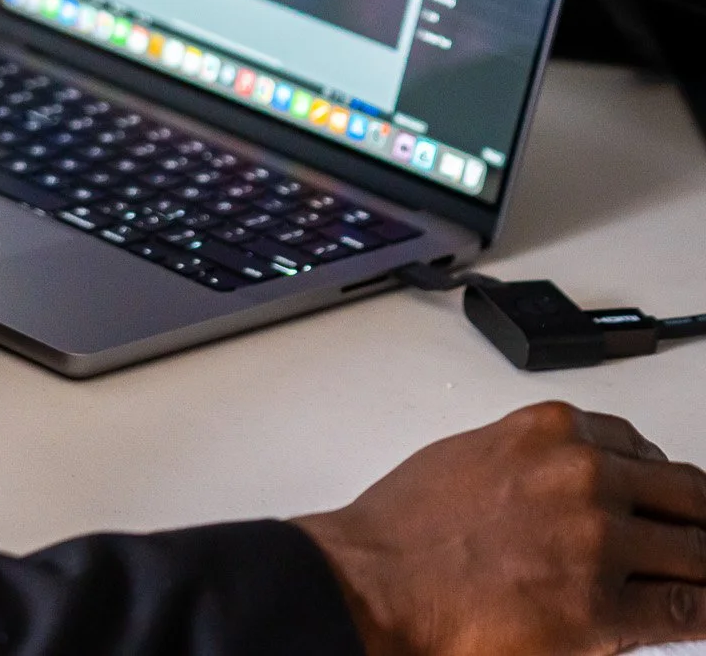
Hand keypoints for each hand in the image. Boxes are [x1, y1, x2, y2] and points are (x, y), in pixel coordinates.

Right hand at [296, 401, 705, 654]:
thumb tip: (575, 489)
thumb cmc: (405, 527)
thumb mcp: (472, 457)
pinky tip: (695, 614)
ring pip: (699, 551)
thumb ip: (535, 463)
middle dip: (696, 522)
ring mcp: (599, 542)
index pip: (645, 449)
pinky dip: (699, 612)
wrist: (374, 581)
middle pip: (687, 495)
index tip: (666, 500)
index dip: (662, 483)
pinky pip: (687, 610)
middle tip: (693, 542)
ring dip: (700, 568)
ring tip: (695, 580)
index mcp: (552, 432)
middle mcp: (584, 476)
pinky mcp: (603, 608)